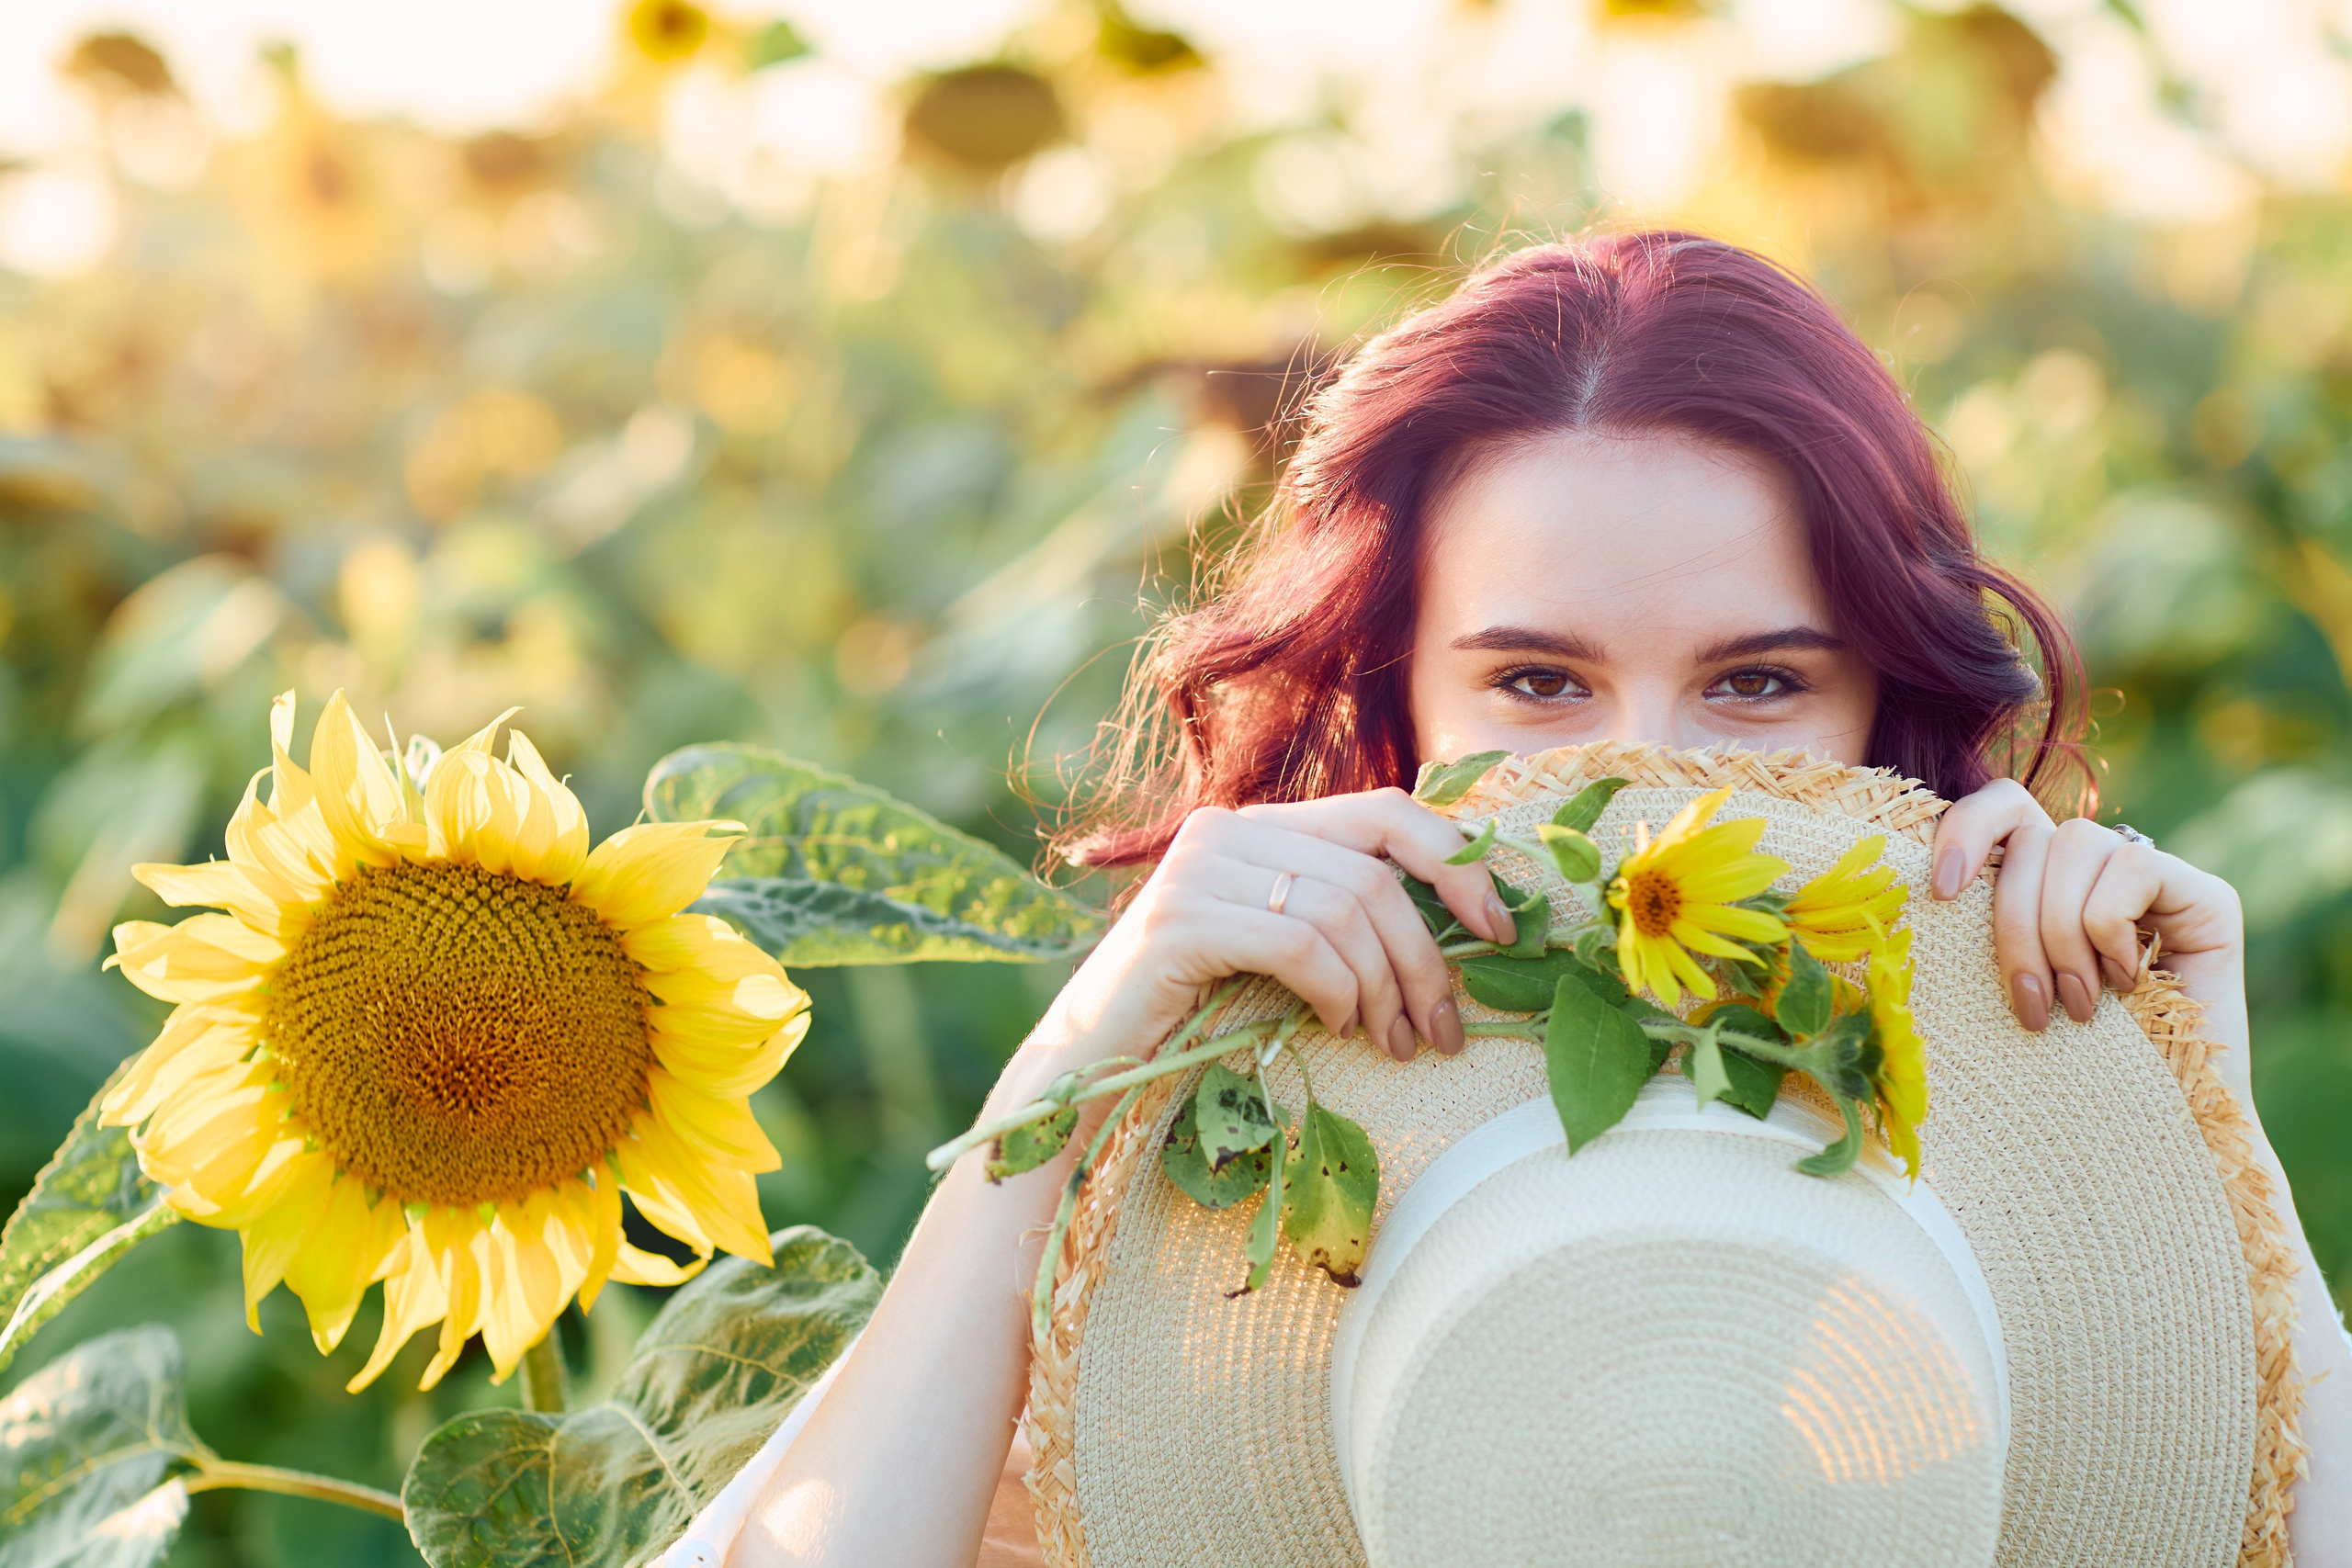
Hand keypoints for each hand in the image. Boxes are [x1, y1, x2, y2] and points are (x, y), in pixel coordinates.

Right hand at [1001, 788, 1512, 1111]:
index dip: (1457, 862)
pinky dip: (1339, 991)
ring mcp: (1198, 868)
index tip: (1502, 928)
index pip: (1386, 812)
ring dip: (1388, 989)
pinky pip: (1299, 944)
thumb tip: (1456, 929)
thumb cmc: (1194, 1015)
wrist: (1088, 1065)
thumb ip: (1339, 917)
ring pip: (1345, 909)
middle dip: (1428, 954)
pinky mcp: (1178, 919)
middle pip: (1375, 869)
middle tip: (1446, 1029)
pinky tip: (1341, 1028)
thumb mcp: (1279, 950)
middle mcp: (1228, 828)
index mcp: (1261, 823)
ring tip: (1395, 1045)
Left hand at [1929, 779, 2248, 1073]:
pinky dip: (2109, 929)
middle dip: (2013, 924)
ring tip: (2076, 1005)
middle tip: (2028, 1006)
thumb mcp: (2003, 988)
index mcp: (2044, 880)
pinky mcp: (2207, 896)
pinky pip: (2133, 868)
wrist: (2161, 1128)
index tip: (1941, 893)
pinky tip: (2125, 984)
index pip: (2004, 805)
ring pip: (2075, 845)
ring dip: (2061, 933)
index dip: (1965, 828)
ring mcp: (2158, 878)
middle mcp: (2100, 868)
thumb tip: (1917, 892)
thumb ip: (1976, 932)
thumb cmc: (2065, 1070)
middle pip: (2032, 836)